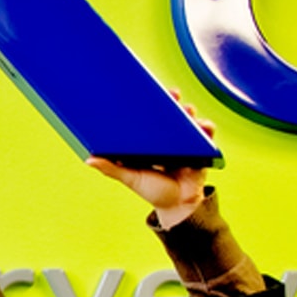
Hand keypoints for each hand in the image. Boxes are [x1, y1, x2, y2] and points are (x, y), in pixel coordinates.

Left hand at [85, 91, 212, 226]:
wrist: (179, 206)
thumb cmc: (153, 192)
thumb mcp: (130, 178)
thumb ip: (111, 169)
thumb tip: (88, 160)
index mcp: (149, 142)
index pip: (148, 118)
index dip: (149, 103)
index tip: (147, 91)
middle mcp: (167, 139)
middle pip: (170, 115)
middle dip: (173, 101)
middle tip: (172, 94)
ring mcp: (185, 142)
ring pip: (189, 120)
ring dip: (189, 112)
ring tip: (188, 110)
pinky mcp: (201, 149)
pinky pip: (206, 134)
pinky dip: (207, 127)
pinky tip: (204, 126)